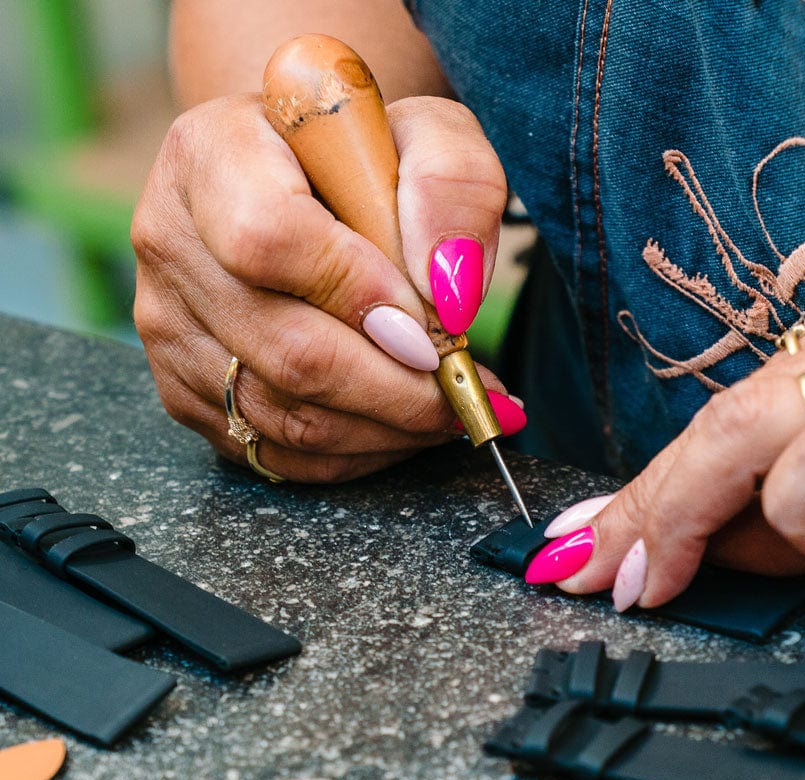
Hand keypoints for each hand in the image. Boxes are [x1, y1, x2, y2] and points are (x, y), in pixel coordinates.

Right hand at [133, 92, 515, 483]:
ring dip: (390, 431)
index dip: (362, 295)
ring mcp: (170, 329)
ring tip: (450, 410)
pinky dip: (360, 455)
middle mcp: (171, 245)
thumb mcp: (426, 133)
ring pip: (289, 418)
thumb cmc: (364, 160)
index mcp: (211, 156)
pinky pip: (281, 454)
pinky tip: (406, 429)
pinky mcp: (188, 395)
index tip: (434, 320)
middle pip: (289, 353)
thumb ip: (450, 183)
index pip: (268, 239)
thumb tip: (448, 289)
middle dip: (402, 389)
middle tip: (467, 390)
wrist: (302, 182)